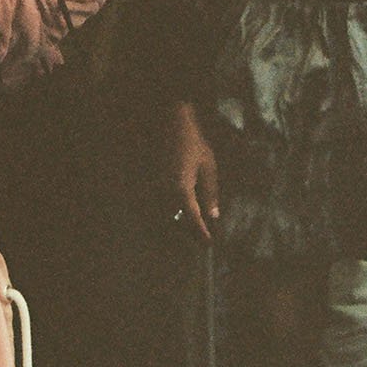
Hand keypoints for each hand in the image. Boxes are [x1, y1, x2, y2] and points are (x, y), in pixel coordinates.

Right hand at [168, 101, 218, 243]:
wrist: (170, 122)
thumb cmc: (193, 141)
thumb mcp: (208, 165)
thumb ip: (210, 192)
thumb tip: (213, 215)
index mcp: (180, 188)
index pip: (192, 218)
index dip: (200, 233)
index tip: (208, 244)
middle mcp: (165, 191)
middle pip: (176, 221)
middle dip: (189, 232)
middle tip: (203, 239)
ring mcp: (156, 187)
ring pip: (167, 214)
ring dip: (180, 223)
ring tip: (194, 228)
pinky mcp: (153, 183)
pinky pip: (162, 204)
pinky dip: (172, 211)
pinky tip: (182, 212)